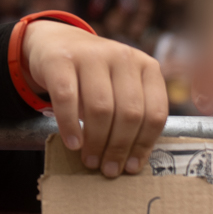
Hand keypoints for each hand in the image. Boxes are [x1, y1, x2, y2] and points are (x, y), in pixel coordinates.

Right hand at [23, 20, 168, 177]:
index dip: (144, 145)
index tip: (132, 167)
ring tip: (91, 161)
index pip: (155, 112)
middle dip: (119, 148)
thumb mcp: (121, 87)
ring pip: (101, 108)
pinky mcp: (61, 60)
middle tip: (109, 169)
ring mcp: (92, 55)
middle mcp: (123, 57)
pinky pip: (67, 99)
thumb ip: (133, 115)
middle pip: (129, 113)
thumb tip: (133, 162)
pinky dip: (70, 125)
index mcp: (147, 66)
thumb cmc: (95, 78)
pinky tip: (73, 143)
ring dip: (96, 141)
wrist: (56, 44)